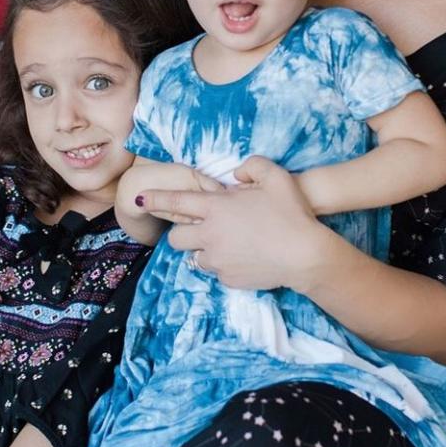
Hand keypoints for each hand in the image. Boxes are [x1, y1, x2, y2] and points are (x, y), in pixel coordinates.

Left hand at [140, 156, 334, 290]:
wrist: (305, 255)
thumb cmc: (291, 212)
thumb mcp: (275, 176)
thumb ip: (252, 167)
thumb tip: (237, 174)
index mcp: (216, 208)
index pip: (176, 201)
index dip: (155, 199)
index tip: (140, 198)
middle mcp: (210, 235)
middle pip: (176, 238)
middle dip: (183, 232)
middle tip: (203, 227)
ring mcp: (218, 260)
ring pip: (195, 257)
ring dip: (204, 250)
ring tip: (228, 244)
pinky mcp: (228, 279)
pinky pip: (217, 272)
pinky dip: (224, 265)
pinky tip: (245, 258)